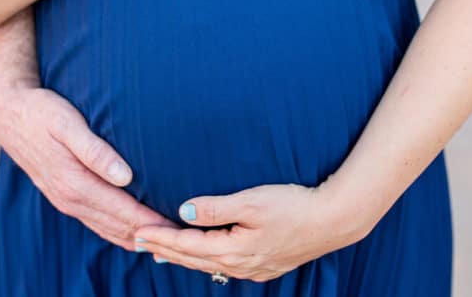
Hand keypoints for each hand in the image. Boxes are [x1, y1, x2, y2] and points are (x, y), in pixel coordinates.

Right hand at [0, 78, 176, 251]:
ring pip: (109, 231)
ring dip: (138, 239)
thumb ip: (96, 150)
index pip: (126, 213)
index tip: (183, 227)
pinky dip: (120, 233)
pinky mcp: (65, 197)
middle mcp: (72, 200)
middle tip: (187, 241)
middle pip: (121, 228)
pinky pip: (98, 224)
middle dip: (153, 236)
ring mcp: (67, 202)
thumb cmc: (42, 112)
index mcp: (76, 184)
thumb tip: (125, 176)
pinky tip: (138, 235)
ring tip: (170, 244)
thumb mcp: (68, 123)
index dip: (155, 222)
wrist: (8, 112)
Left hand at [132, 183, 364, 282]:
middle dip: (164, 249)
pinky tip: (203, 256)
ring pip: (208, 265)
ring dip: (183, 256)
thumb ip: (215, 207)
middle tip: (137, 241)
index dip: (159, 237)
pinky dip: (206, 259)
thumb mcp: (251, 201)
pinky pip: (226, 266)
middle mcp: (239, 266)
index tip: (137, 232)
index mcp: (232, 250)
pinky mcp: (265, 266)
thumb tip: (183, 210)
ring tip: (162, 251)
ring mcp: (254, 269)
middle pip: (192, 259)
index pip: (185, 245)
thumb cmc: (294, 205)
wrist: (334, 220)